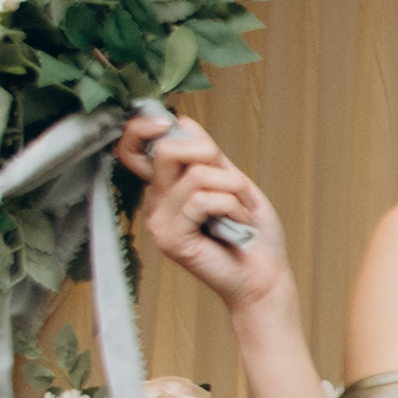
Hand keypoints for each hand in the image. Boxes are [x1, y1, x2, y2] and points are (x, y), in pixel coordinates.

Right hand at [115, 111, 291, 319]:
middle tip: (233, 183)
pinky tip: (238, 225)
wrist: (265, 276)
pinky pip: (203, 200)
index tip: (167, 121)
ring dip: (234, 189)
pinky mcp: (171, 239)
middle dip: (211, 154)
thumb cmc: (251, 232)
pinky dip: (233, 206)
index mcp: (166, 186)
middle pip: (167, 150)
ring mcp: (159, 222)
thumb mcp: (231, 181)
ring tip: (240, 212)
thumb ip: (206, 154)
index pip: (132, 148)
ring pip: (197, 175)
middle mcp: (156, 202)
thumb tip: (181, 121)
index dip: (142, 126)